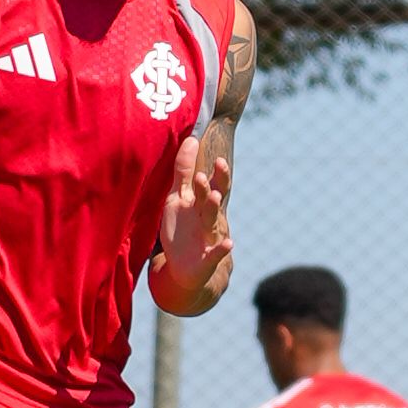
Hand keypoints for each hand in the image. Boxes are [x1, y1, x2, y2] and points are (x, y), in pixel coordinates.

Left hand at [152, 134, 232, 309]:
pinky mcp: (208, 259)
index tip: (218, 159)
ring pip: (213, 221)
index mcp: (201, 203)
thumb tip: (191, 139)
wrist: (184, 269)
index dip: (216, 173)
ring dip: (214, 208)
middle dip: (212, 186)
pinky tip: (229, 243)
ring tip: (215, 195)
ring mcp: (209, 238)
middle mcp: (209, 218)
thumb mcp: (177, 198)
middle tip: (210, 171)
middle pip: (213, 200)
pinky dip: (223, 249)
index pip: (213, 184)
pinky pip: (217, 253)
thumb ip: (183, 171)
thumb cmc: (182, 229)